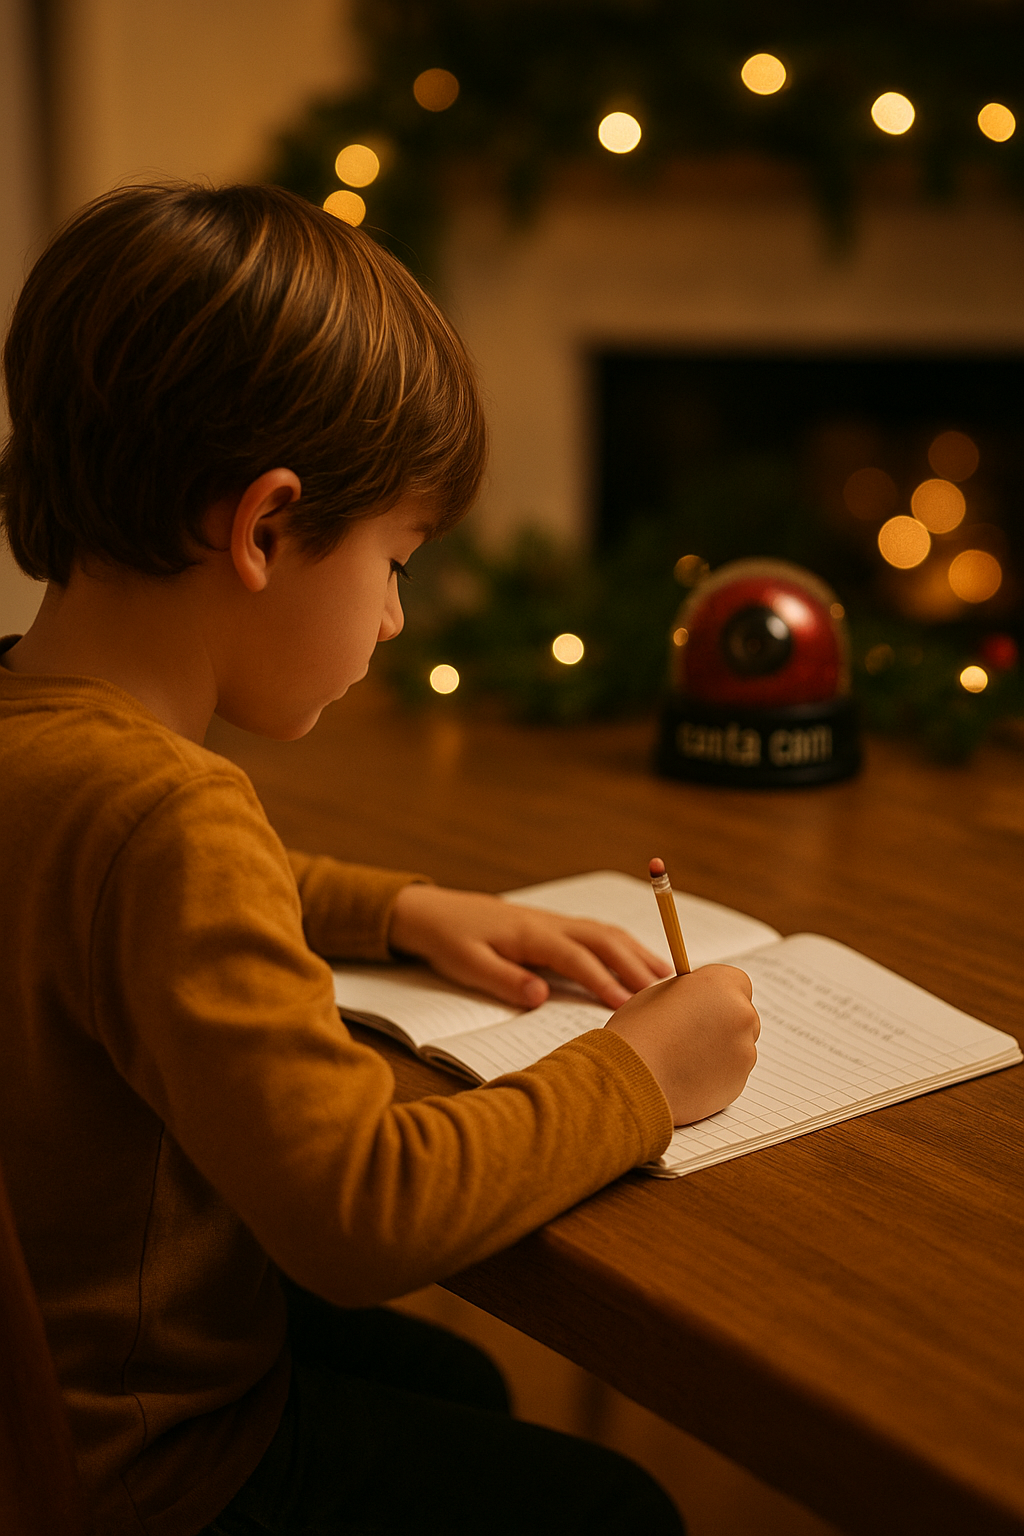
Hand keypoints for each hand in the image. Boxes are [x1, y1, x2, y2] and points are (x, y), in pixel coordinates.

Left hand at [387, 884, 672, 1009]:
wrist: (436, 912)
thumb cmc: (451, 940)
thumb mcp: (467, 965)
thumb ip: (504, 980)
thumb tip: (541, 996)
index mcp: (532, 934)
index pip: (578, 959)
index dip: (605, 982)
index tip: (628, 1006)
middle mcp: (551, 924)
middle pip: (605, 941)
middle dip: (637, 966)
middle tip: (666, 995)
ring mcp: (556, 922)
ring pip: (607, 933)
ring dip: (639, 952)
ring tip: (668, 976)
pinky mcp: (555, 926)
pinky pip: (599, 933)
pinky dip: (626, 946)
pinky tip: (638, 961)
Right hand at [606, 965, 759, 1124]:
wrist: (631, 1079)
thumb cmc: (637, 1033)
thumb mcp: (658, 995)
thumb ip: (688, 994)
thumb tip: (695, 1001)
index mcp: (720, 984)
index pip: (736, 981)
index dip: (717, 993)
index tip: (703, 1003)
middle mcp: (741, 1014)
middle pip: (741, 1014)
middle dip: (722, 1022)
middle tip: (691, 1033)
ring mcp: (744, 1051)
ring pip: (738, 1046)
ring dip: (719, 1050)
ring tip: (682, 1058)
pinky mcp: (739, 1082)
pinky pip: (732, 1073)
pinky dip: (715, 1074)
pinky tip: (687, 1076)